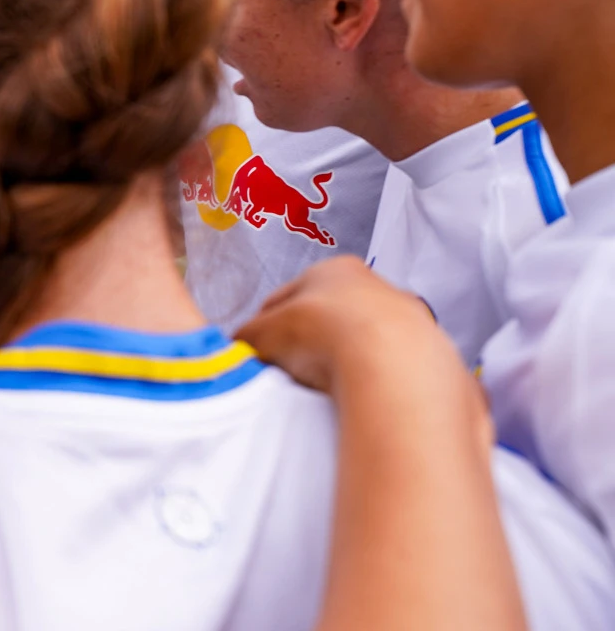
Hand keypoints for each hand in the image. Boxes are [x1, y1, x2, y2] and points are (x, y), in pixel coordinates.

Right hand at [238, 256, 490, 448]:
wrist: (393, 364)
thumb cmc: (325, 336)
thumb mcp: (263, 335)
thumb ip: (246, 339)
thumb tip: (236, 351)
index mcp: (334, 269)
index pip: (288, 296)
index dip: (268, 326)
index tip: (260, 352)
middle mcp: (376, 286)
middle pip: (330, 316)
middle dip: (310, 342)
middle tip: (290, 373)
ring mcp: (409, 319)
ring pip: (364, 342)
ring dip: (344, 363)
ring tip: (324, 392)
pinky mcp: (432, 353)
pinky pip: (391, 368)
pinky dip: (373, 381)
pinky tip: (358, 400)